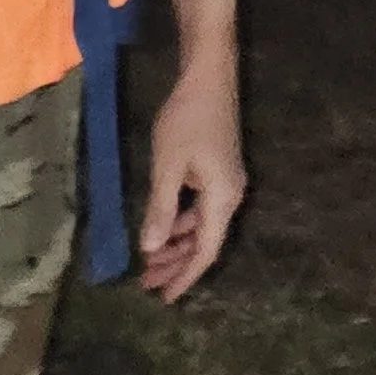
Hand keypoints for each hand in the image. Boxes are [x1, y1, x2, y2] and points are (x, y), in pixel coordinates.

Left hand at [137, 51, 245, 301]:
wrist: (209, 76)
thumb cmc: (187, 118)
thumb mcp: (168, 164)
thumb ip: (161, 208)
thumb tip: (151, 248)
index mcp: (222, 198)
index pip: (205, 251)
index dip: (184, 277)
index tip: (163, 298)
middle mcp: (230, 196)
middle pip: (204, 242)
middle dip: (175, 265)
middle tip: (145, 283)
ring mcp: (226, 183)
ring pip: (201, 226)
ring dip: (176, 244)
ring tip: (149, 261)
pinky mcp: (217, 172)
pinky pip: (200, 209)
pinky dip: (180, 222)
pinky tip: (162, 227)